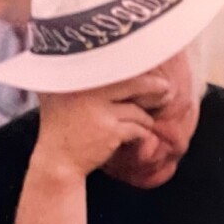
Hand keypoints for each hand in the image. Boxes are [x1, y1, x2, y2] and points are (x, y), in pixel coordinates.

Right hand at [33, 74, 169, 178]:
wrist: (56, 161)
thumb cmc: (64, 128)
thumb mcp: (66, 96)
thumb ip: (87, 81)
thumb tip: (117, 62)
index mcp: (77, 77)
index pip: (116, 68)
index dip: (137, 72)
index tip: (151, 73)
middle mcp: (87, 90)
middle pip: (133, 84)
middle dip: (154, 88)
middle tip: (167, 90)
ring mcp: (98, 109)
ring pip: (137, 111)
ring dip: (145, 120)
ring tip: (145, 123)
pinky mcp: (110, 130)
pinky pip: (138, 129)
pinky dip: (142, 135)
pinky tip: (140, 139)